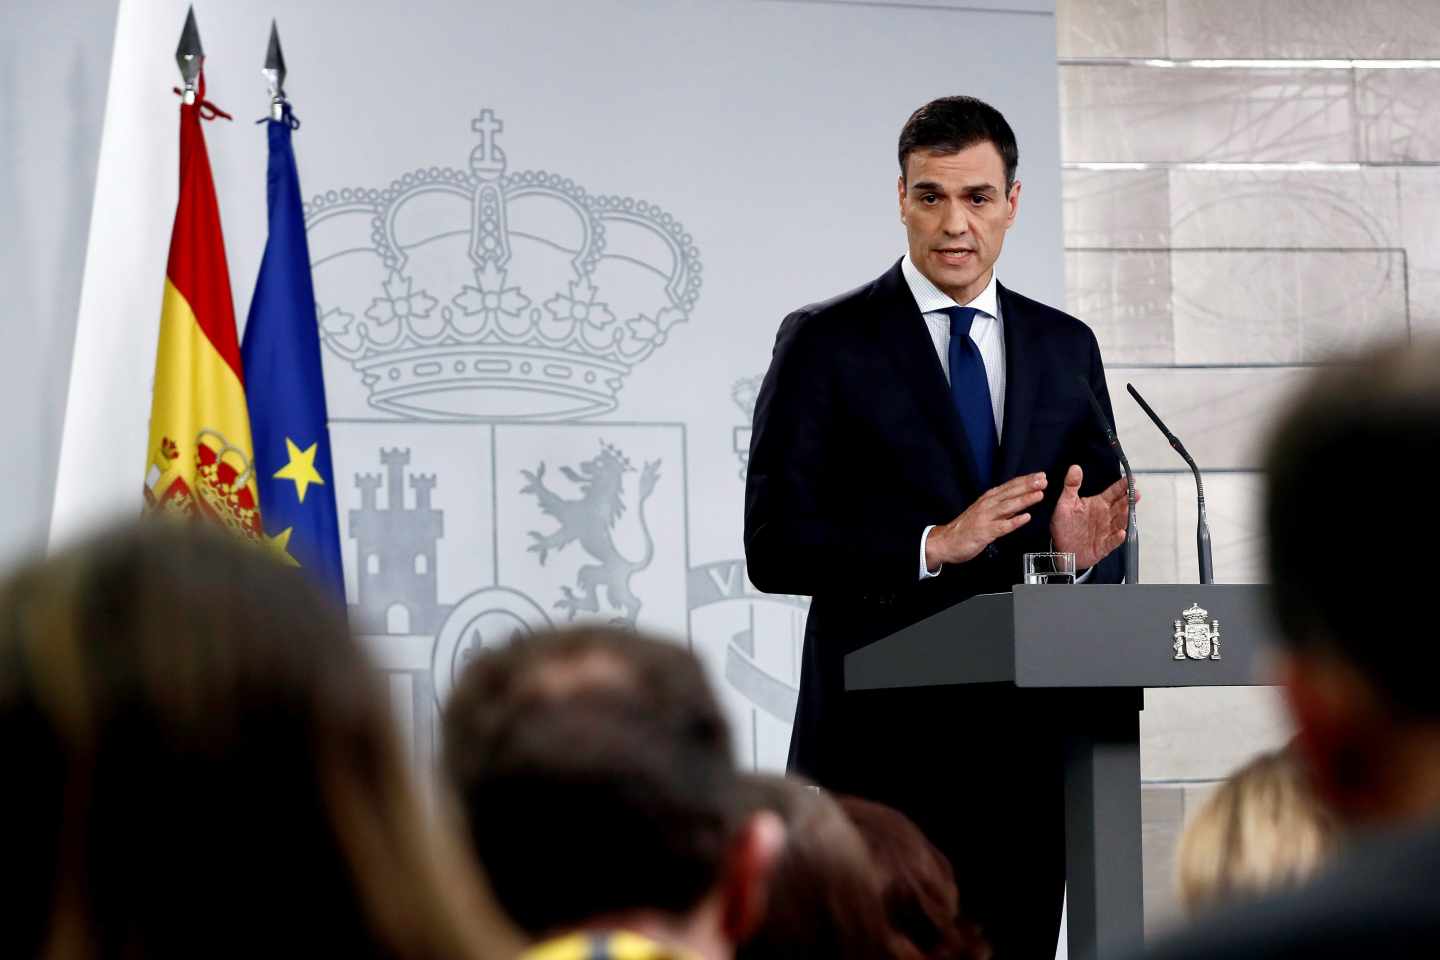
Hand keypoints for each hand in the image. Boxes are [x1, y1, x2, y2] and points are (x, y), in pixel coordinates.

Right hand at [925, 473, 1046, 569]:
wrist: (946, 541)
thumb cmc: (967, 527)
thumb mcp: (985, 512)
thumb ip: (1002, 507)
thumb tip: (1020, 501)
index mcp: (988, 499)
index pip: (1009, 486)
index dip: (1025, 480)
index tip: (1040, 475)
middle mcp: (987, 505)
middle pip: (1010, 493)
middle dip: (1027, 486)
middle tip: (1043, 480)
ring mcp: (985, 518)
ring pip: (1007, 507)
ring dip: (1024, 500)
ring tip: (1039, 494)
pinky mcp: (984, 532)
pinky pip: (1001, 527)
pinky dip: (1014, 521)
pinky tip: (1026, 518)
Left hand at [1049, 465, 1136, 568]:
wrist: (1060, 548)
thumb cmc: (1064, 525)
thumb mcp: (1065, 503)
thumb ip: (1071, 485)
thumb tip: (1075, 468)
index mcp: (1098, 504)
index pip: (1114, 492)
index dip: (1122, 485)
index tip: (1131, 478)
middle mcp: (1105, 516)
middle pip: (1121, 505)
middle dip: (1129, 499)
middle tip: (1136, 493)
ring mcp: (1106, 531)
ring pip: (1120, 522)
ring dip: (1125, 516)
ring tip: (1128, 510)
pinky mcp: (1104, 545)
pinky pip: (1112, 541)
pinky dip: (1117, 538)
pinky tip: (1121, 533)